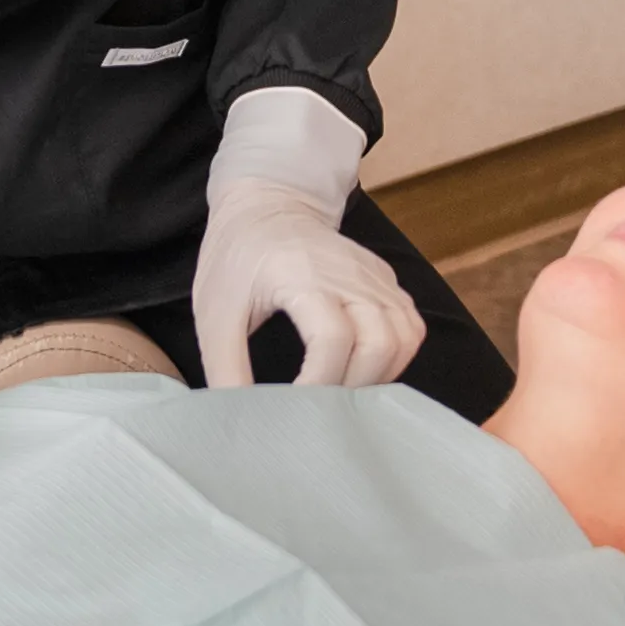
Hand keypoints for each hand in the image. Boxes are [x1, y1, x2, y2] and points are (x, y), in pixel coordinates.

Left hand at [192, 176, 422, 389]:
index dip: (320, 383)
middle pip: (380, 342)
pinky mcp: (385, 278)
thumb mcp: (215, 313)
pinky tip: (362, 368)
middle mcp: (348, 272)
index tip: (296, 408)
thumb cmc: (237, 259)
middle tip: (322, 405)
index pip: (333, 338)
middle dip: (354, 387)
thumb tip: (238, 420)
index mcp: (301, 275)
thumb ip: (225, 368)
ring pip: (404, 337)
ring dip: (380, 375)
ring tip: (343, 391)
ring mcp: (373, 274)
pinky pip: (409, 326)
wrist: (266, 205)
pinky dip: (394, 356)